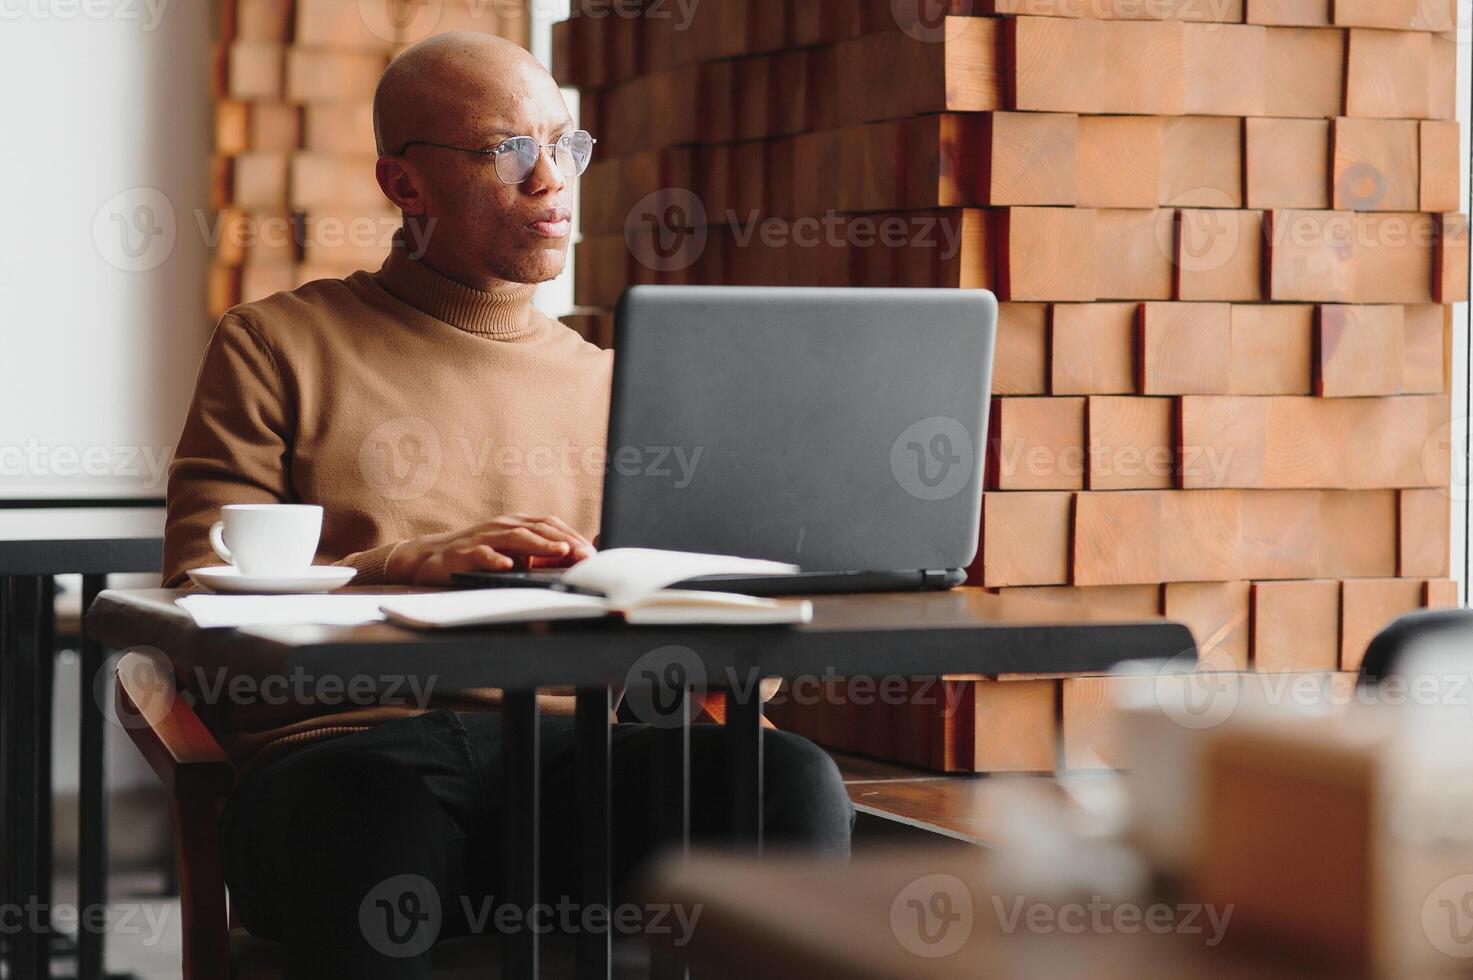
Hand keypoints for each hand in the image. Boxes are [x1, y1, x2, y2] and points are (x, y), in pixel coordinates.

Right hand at [385, 514, 596, 585]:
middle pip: (538, 528)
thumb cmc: (478, 556)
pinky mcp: (464, 553)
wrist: (431, 557)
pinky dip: (497, 560)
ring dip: (541, 545)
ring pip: (516, 538)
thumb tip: (574, 560)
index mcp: (516, 524)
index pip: (550, 525)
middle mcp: (502, 526)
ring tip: (562, 552)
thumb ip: (539, 557)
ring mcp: (484, 538)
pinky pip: (482, 555)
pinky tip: (510, 566)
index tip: (592, 551)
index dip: (572, 536)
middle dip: (565, 540)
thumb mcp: (511, 555)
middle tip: (585, 554)